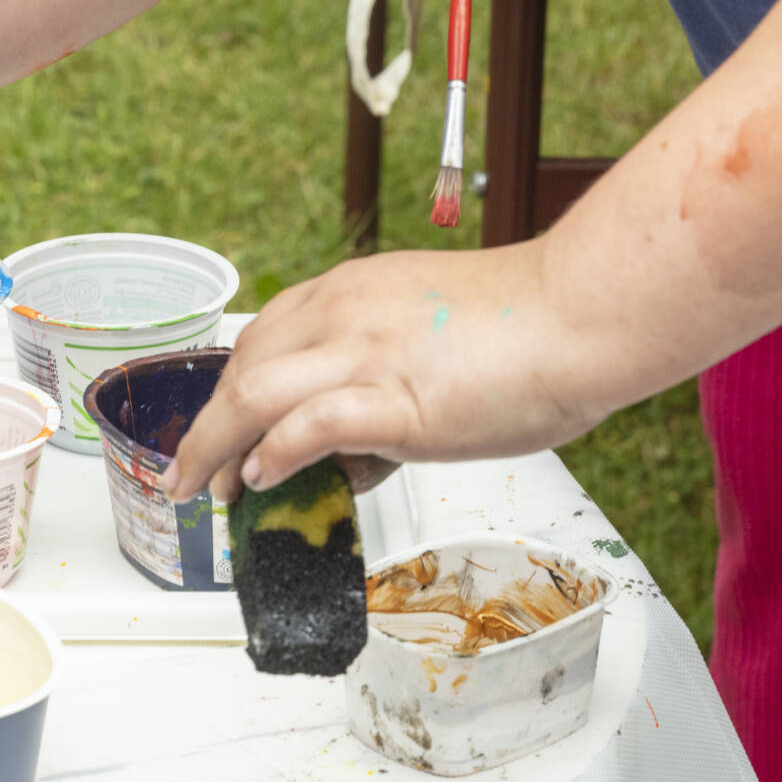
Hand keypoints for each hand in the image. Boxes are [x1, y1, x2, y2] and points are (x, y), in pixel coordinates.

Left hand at [158, 244, 623, 503]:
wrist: (585, 311)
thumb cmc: (532, 324)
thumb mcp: (431, 326)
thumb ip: (387, 361)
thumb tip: (367, 424)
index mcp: (353, 292)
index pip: (264, 337)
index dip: (232, 387)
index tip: (222, 424)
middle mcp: (344, 313)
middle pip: (242, 367)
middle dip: (209, 426)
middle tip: (196, 471)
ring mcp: (364, 355)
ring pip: (252, 395)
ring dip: (216, 448)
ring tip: (209, 489)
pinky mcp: (393, 399)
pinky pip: (305, 427)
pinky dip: (272, 455)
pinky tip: (262, 479)